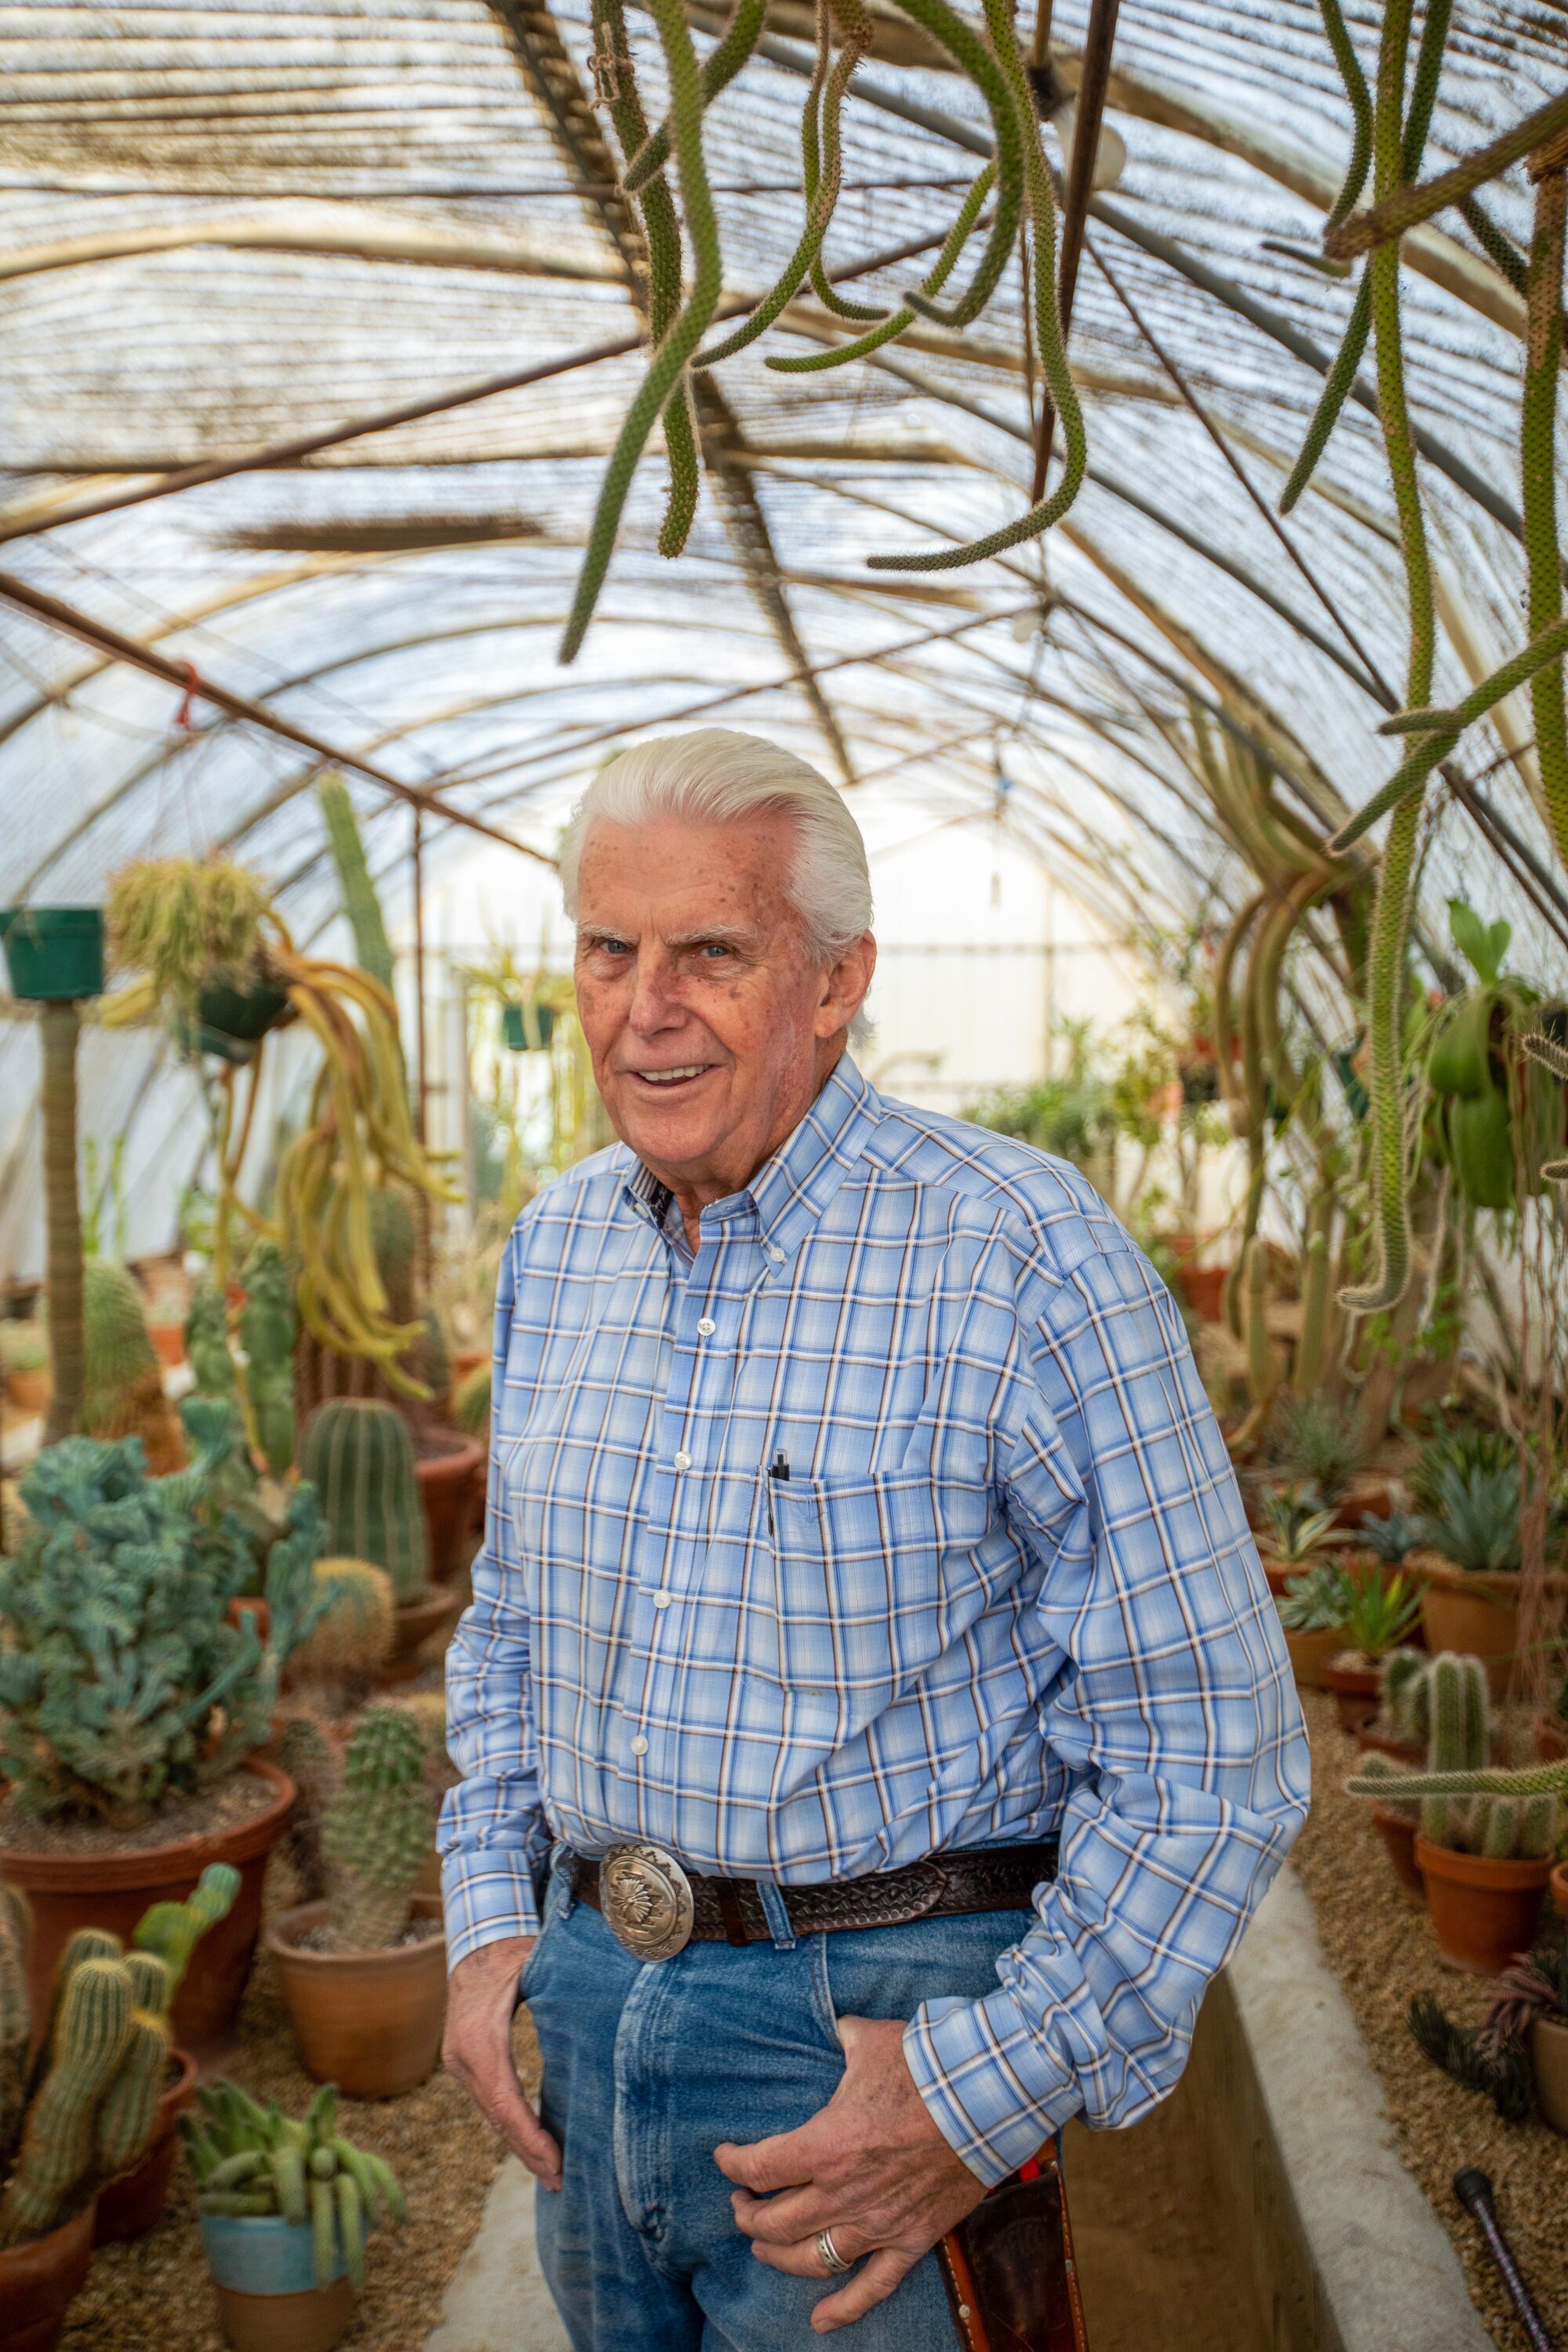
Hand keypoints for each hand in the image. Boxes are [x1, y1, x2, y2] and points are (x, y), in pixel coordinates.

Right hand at [443, 1934, 562, 2190]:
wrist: (477, 1938)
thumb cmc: (517, 1950)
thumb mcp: (539, 1968)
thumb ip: (566, 1996)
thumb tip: (609, 2016)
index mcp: (480, 2037)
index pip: (507, 2101)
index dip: (531, 2137)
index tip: (557, 2164)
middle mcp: (462, 2055)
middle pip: (497, 2116)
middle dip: (529, 2152)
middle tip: (561, 2183)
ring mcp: (459, 2060)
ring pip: (492, 2113)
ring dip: (520, 2145)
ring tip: (553, 2174)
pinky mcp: (464, 2061)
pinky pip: (490, 2101)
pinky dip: (511, 2125)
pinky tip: (533, 2145)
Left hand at [715, 2015, 984, 2332]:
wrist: (984, 2098)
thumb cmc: (923, 2066)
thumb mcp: (869, 2041)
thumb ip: (843, 2039)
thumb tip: (839, 2028)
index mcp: (824, 2147)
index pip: (759, 2167)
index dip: (733, 2164)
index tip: (725, 2158)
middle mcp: (842, 2194)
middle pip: (775, 2221)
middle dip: (749, 2215)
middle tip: (743, 2205)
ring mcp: (876, 2224)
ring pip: (811, 2259)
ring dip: (779, 2255)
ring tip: (764, 2247)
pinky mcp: (910, 2240)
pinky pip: (872, 2287)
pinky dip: (843, 2309)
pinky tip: (819, 2321)